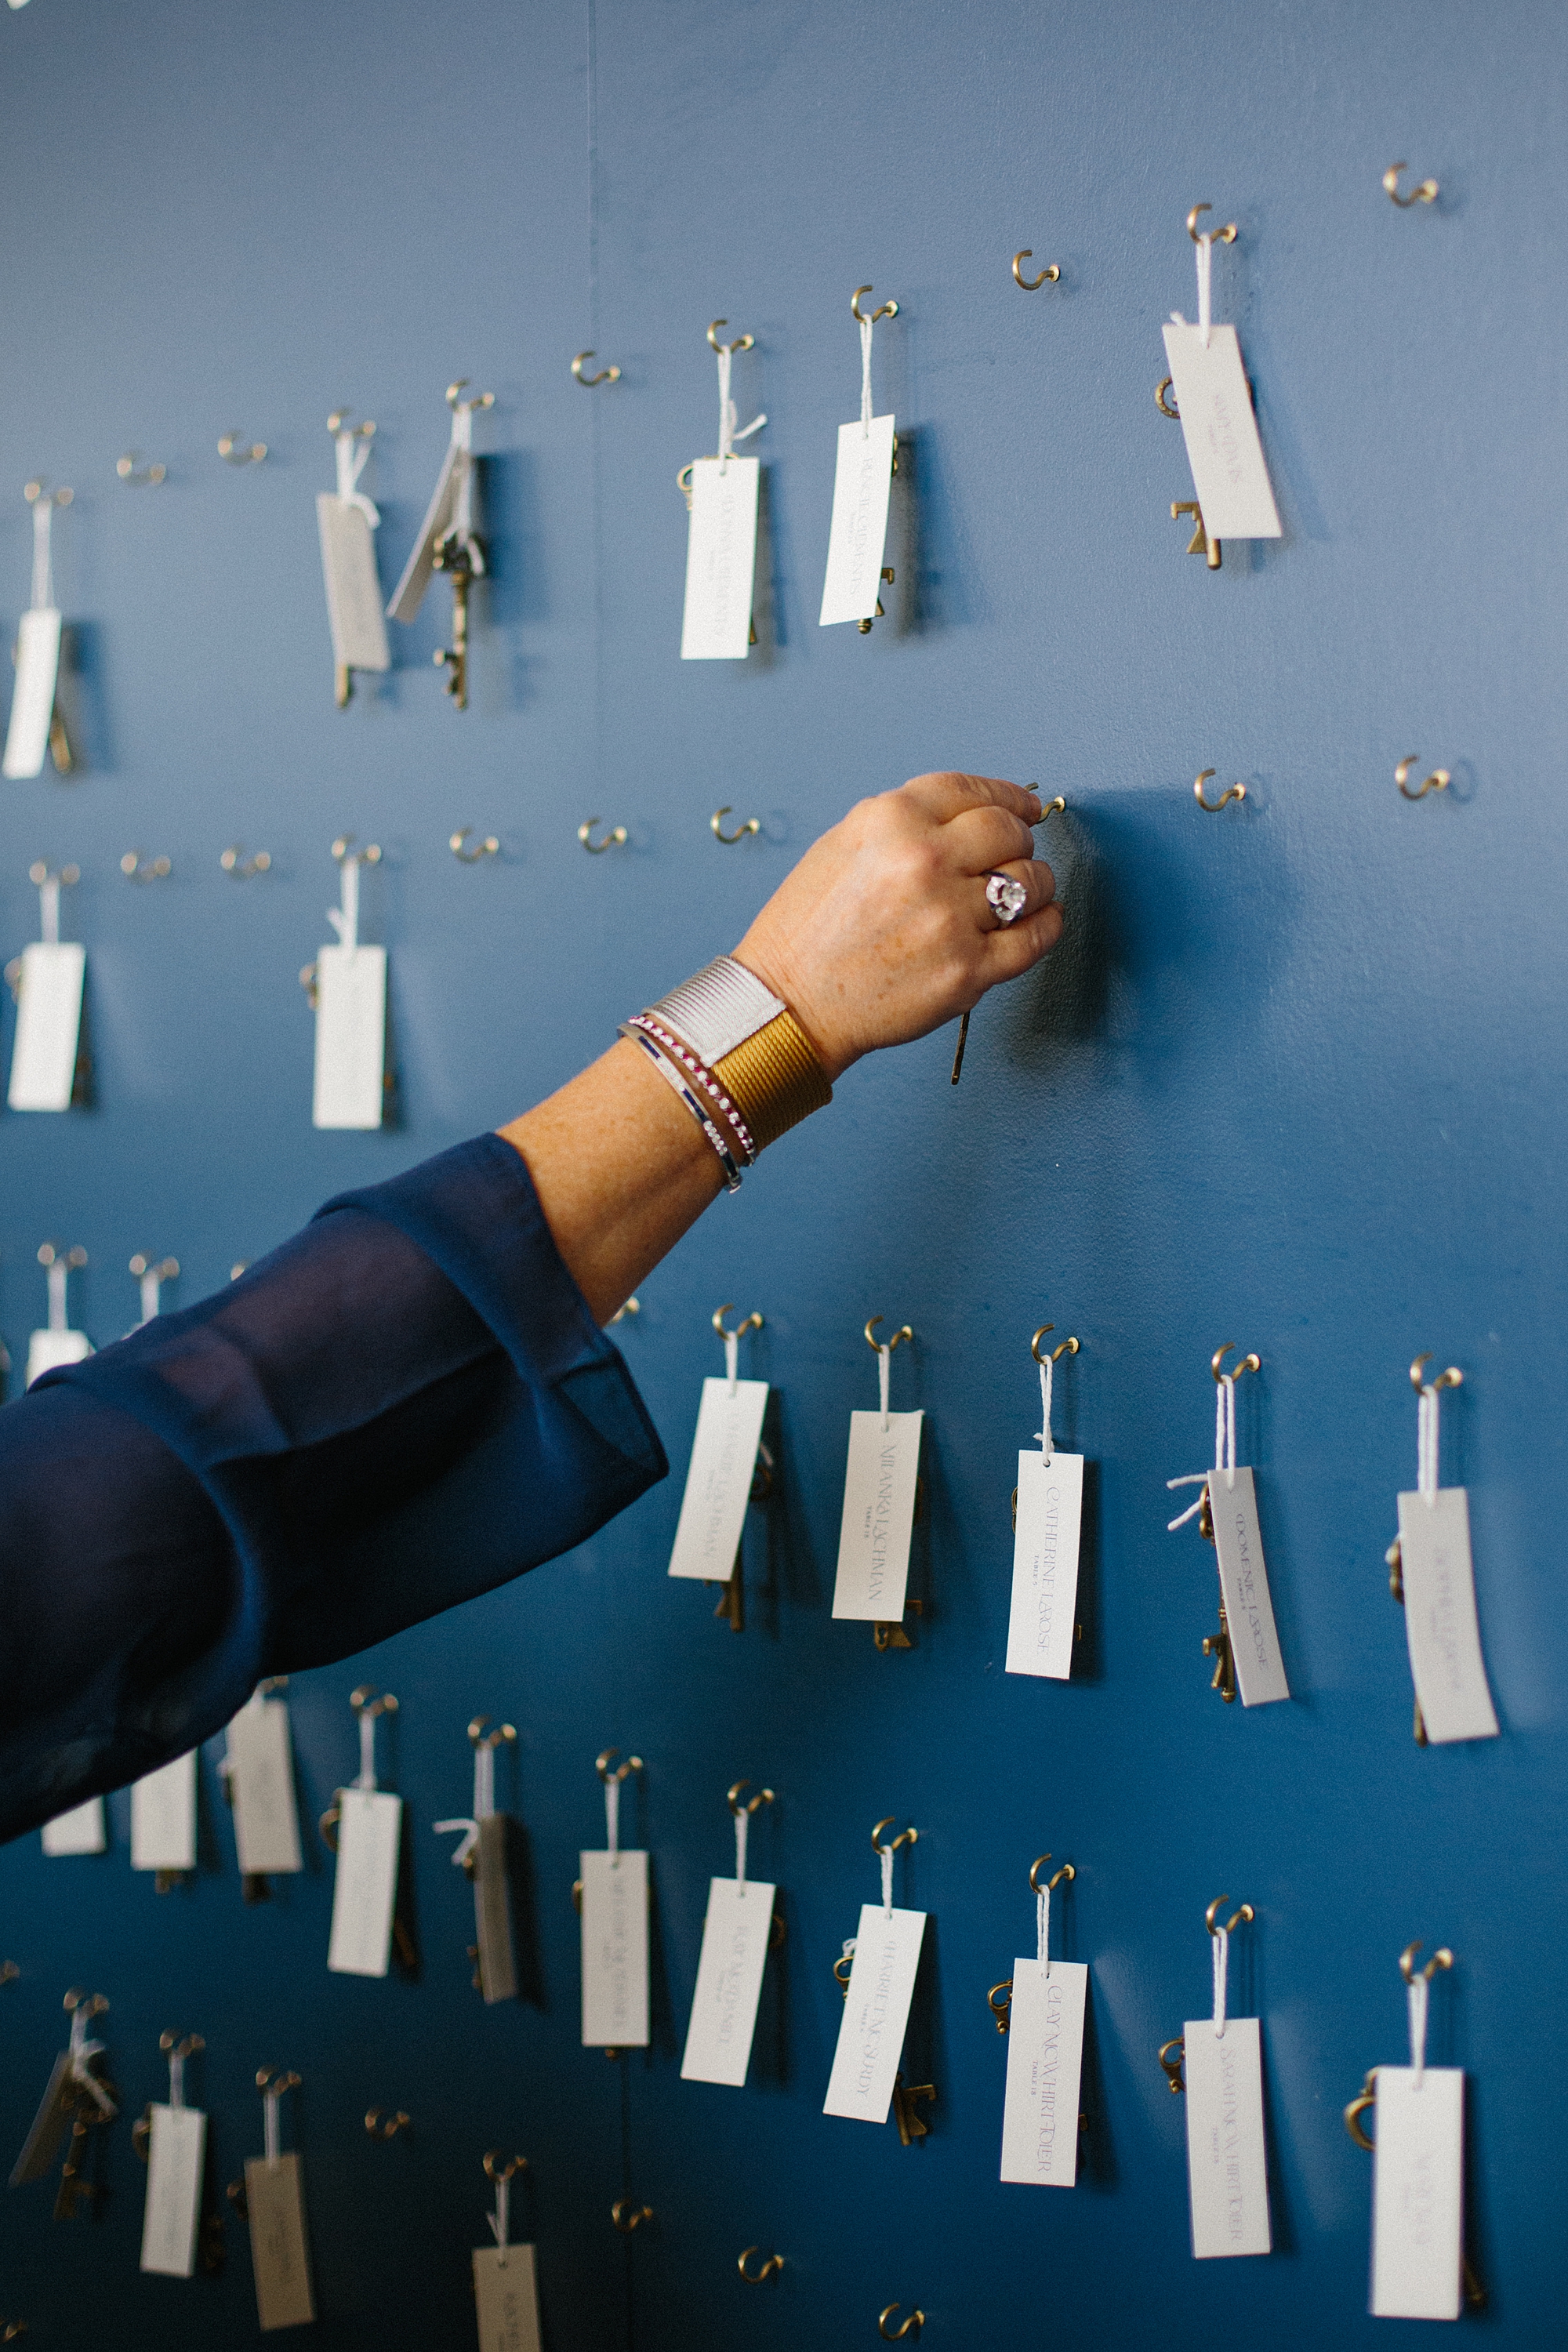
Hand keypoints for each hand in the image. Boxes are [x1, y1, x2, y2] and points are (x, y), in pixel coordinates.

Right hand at [733, 772, 1061, 1080]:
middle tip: (1015, 855)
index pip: (973, 791)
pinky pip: (1036, 938)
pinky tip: (1042, 920)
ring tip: (1022, 894)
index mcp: (891, 821)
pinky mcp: (968, 971)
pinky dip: (1048, 925)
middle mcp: (923, 862)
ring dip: (1035, 884)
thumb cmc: (808, 930)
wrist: (789, 1002)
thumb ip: (907, 822)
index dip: (1009, 798)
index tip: (1024, 810)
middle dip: (1020, 841)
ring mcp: (949, 918)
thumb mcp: (843, 845)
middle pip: (1009, 833)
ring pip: (1030, 883)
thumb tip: (972, 815)